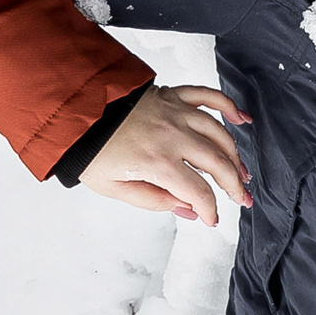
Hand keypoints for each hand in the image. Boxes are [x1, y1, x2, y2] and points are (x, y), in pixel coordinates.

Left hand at [78, 84, 252, 224]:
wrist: (74, 110)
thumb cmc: (89, 149)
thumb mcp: (114, 188)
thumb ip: (153, 201)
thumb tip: (186, 210)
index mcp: (157, 162)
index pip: (199, 192)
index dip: (210, 210)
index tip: (210, 219)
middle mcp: (172, 135)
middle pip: (218, 163)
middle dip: (234, 185)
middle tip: (241, 199)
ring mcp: (175, 112)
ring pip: (219, 134)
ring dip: (235, 155)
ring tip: (241, 172)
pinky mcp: (172, 95)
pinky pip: (207, 96)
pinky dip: (228, 106)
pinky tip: (241, 119)